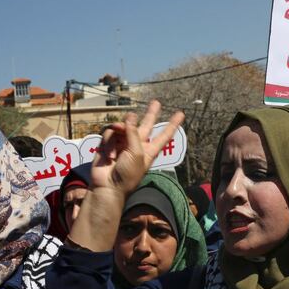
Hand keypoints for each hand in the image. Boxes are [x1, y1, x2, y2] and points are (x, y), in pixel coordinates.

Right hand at [67, 101, 183, 251]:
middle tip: (156, 102)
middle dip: (151, 114)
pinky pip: (110, 133)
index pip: (163, 135)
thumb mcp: (137, 153)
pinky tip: (109, 155)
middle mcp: (137, 145)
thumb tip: (129, 116)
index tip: (180, 114)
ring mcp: (122, 144)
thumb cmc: (127, 175)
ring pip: (123, 126)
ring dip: (119, 132)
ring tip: (117, 147)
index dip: (172, 125)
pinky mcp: (108, 143)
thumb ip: (134, 132)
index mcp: (149, 151)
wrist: (108, 186)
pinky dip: (109, 142)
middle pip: (146, 125)